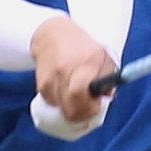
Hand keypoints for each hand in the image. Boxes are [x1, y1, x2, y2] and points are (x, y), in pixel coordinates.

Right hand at [30, 16, 114, 140]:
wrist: (52, 35)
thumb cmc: (83, 48)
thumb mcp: (102, 56)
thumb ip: (109, 78)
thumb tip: (106, 99)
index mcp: (85, 62)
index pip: (80, 93)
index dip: (89, 108)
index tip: (96, 107)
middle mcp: (65, 69)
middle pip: (69, 108)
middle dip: (81, 115)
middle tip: (87, 111)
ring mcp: (51, 77)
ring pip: (61, 108)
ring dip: (70, 108)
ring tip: (76, 96)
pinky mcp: (42, 83)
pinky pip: (52, 103)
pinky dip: (60, 102)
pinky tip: (64, 90)